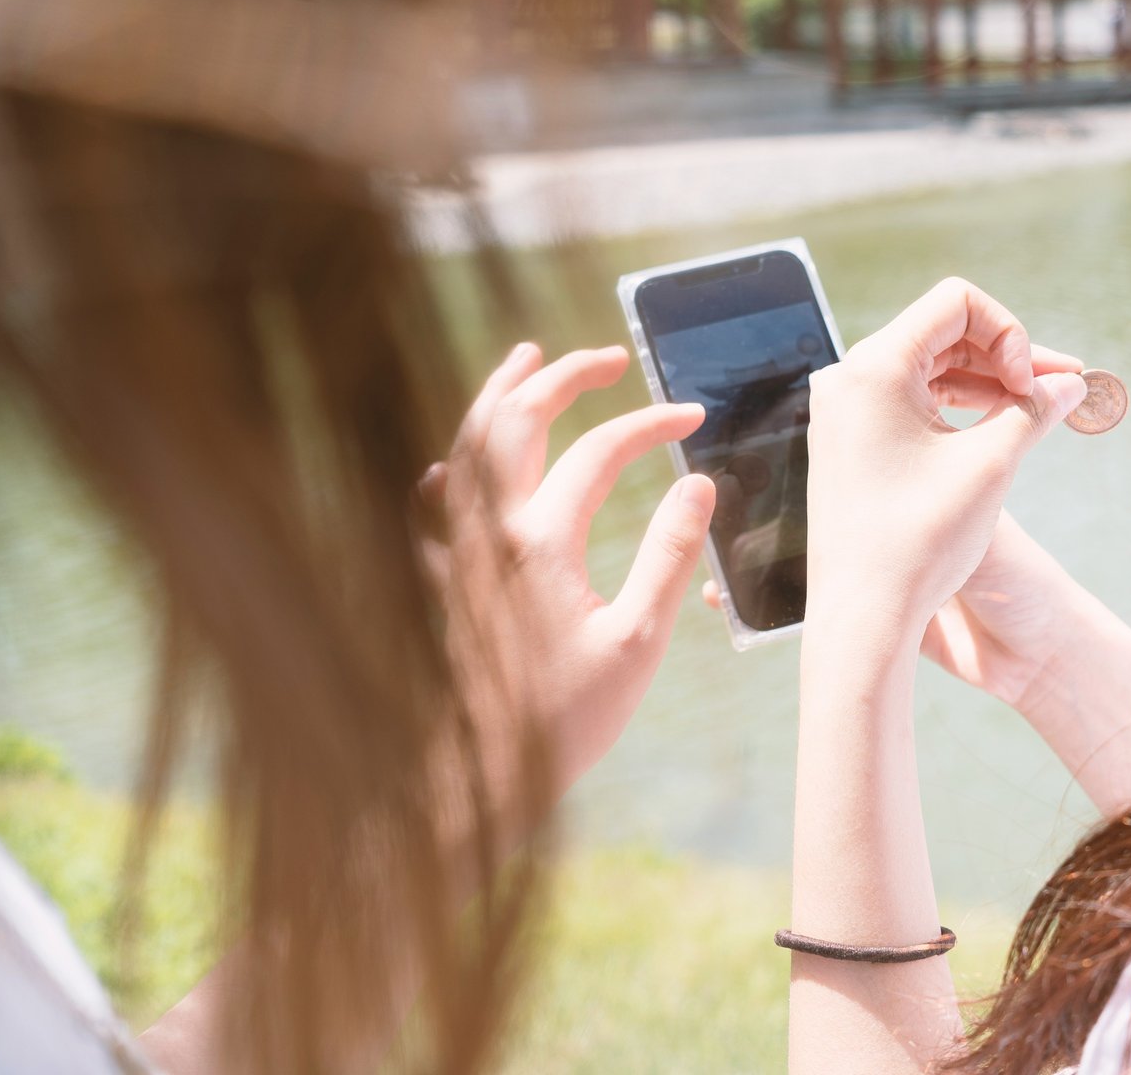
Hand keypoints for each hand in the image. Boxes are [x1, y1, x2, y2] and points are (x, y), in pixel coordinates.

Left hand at [420, 342, 713, 817]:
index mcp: (543, 540)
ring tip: (526, 360)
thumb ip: (669, 556)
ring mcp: (457, 550)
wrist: (480, 772)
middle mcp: (490, 530)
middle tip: (606, 358)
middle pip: (518, 419)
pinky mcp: (440, 578)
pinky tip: (454, 459)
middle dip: (564, 376)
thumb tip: (698, 486)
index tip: (691, 419)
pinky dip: (449, 465)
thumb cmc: (567, 716)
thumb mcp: (639, 640)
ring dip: (499, 393)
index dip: (650, 425)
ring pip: (467, 444)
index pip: (600, 451)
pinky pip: (432, 501)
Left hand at [801, 278, 1086, 674]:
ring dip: (988, 382)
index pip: (957, 304)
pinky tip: (1001, 428)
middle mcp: (851, 379)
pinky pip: (912, 403)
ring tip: (1043, 407)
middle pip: (945, 334)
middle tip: (1063, 386)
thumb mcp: (990, 465)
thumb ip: (1034, 410)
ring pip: (931, 370)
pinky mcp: (853, 444)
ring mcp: (847, 412)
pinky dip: (959, 408)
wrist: (863, 616)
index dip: (1009, 332)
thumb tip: (1072, 382)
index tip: (1031, 386)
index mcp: (875, 368)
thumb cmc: (919, 540)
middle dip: (1008, 356)